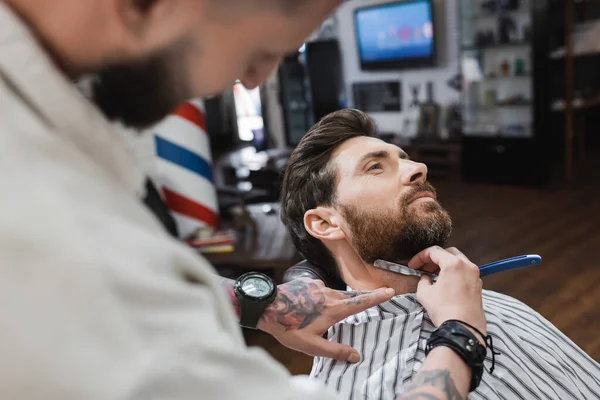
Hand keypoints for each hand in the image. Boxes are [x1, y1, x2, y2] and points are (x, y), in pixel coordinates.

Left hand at [257, 278, 394, 362]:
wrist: (266, 307)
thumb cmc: (288, 327)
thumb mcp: (312, 346)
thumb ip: (335, 351)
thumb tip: (356, 356)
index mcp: (332, 309)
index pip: (360, 303)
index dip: (376, 298)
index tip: (390, 291)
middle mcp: (328, 294)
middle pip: (351, 297)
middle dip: (363, 298)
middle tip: (375, 297)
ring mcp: (317, 286)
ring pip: (335, 294)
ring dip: (339, 301)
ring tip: (332, 313)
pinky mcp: (307, 283)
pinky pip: (320, 290)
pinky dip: (322, 297)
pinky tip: (311, 306)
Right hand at [409, 246, 486, 338]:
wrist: (464, 328)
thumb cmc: (443, 309)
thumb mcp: (424, 293)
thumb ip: (423, 281)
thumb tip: (426, 278)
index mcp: (453, 264)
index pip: (434, 251)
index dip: (420, 257)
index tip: (413, 265)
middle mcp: (468, 266)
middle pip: (449, 253)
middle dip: (435, 258)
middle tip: (424, 267)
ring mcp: (475, 276)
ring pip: (459, 262)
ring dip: (446, 265)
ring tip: (434, 275)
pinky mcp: (479, 286)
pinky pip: (465, 272)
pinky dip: (455, 273)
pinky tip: (446, 284)